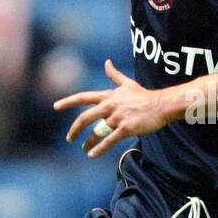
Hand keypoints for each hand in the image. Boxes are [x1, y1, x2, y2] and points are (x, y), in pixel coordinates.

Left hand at [53, 59, 168, 156]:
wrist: (161, 105)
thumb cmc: (144, 95)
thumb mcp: (127, 84)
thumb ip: (114, 75)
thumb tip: (107, 62)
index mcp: (108, 96)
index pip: (83, 97)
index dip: (68, 102)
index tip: (55, 106)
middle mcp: (109, 106)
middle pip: (85, 118)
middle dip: (75, 129)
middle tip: (69, 138)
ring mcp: (117, 118)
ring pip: (97, 131)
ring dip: (88, 141)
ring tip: (84, 148)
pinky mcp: (125, 128)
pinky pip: (109, 140)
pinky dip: (99, 148)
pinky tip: (91, 155)